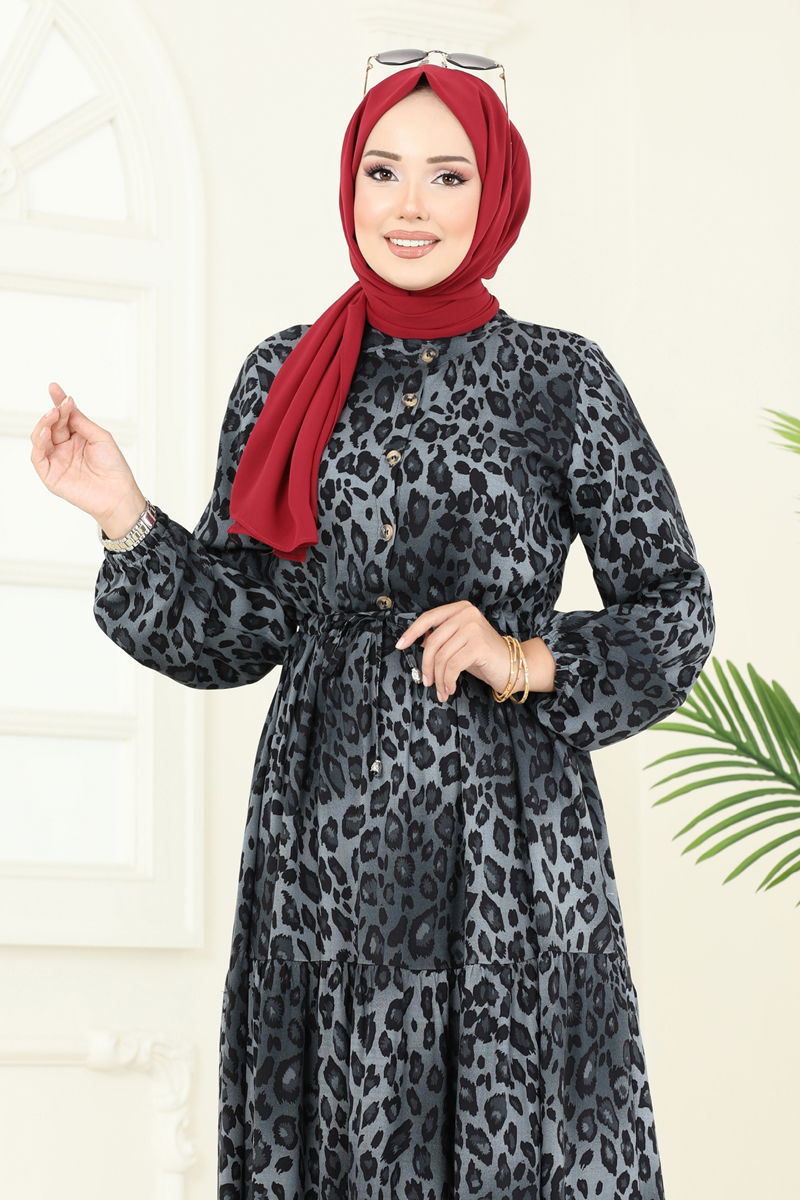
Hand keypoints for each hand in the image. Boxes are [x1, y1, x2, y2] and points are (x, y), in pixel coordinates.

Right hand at [30, 382, 145, 531]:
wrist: (118, 493)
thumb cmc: (114, 468)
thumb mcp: (100, 437)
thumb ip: (81, 422)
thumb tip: (67, 404)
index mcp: (78, 437)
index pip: (63, 417)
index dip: (58, 402)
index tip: (54, 388)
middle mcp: (65, 448)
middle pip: (52, 425)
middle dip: (55, 412)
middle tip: (61, 404)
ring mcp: (57, 460)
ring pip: (40, 438)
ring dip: (44, 424)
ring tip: (53, 414)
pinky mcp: (51, 475)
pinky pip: (38, 457)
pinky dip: (39, 443)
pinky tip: (45, 432)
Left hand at [394, 600, 554, 701]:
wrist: (512, 666)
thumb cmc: (483, 656)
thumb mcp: (458, 642)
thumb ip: (440, 638)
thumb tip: (416, 642)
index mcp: (460, 609)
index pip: (428, 618)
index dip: (411, 632)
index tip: (400, 646)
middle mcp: (466, 614)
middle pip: (432, 642)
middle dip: (427, 665)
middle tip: (426, 682)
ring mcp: (473, 628)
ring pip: (442, 657)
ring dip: (439, 678)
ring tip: (441, 690)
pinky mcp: (478, 645)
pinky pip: (452, 666)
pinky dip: (448, 681)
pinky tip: (450, 689)